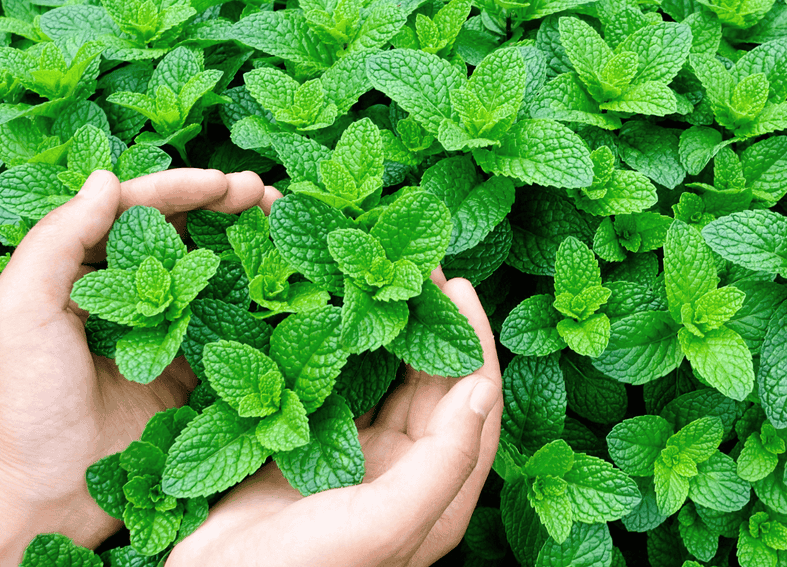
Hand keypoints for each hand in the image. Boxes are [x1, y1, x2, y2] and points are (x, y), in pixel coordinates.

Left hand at [0, 168, 278, 566]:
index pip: (134, 211)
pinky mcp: (187, 373)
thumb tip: (108, 179)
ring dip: (246, 245)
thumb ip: (58, 241)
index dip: (180, 189)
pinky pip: (227, 329)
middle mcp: (121, 296)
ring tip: (284, 224)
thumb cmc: (19, 403)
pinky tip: (286, 284)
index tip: (224, 181)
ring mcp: (158, 334)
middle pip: (179, 234)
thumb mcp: (19, 311)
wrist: (42, 494)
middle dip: (223, 207)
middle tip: (266, 193)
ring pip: (209, 273)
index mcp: (76, 271)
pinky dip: (256, 301)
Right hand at [164, 269, 502, 566]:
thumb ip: (443, 462)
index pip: (474, 403)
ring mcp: (355, 459)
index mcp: (438, 494)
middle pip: (431, 382)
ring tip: (373, 273)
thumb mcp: (386, 523)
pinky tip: (324, 307)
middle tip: (412, 262)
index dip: (472, 341)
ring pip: (382, 378)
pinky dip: (333, 347)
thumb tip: (480, 388)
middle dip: (428, 321)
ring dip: (383, 328)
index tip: (458, 286)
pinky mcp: (307, 448)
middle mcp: (404, 472)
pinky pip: (332, 387)